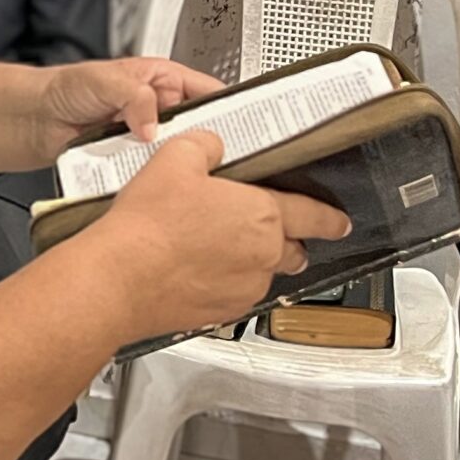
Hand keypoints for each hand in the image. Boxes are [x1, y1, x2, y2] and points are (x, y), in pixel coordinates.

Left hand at [27, 57, 225, 168]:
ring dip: (176, 164)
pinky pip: (151, 173)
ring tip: (183, 172)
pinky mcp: (134, 162)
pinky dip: (152, 178)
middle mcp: (161, 110)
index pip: (211, 93)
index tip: (244, 127)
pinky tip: (155, 183)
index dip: (231, 109)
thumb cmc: (67, 88)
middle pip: (200, 130)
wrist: (37, 119)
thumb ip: (135, 95)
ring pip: (177, 156)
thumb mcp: (105, 80)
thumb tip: (153, 124)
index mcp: (165, 81)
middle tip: (212, 157)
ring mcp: (148, 138)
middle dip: (206, 144)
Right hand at [83, 131, 352, 340]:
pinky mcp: (219, 313)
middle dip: (288, 241)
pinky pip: (233, 293)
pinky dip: (222, 282)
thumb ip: (206, 145)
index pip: (312, 215)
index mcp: (262, 215)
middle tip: (265, 229)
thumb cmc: (149, 224)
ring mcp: (242, 289)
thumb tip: (213, 146)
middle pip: (292, 250)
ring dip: (249, 261)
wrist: (119, 278)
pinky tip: (193, 267)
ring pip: (261, 274)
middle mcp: (262, 257)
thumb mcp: (176, 157)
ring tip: (212, 246)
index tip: (340, 222)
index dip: (329, 218)